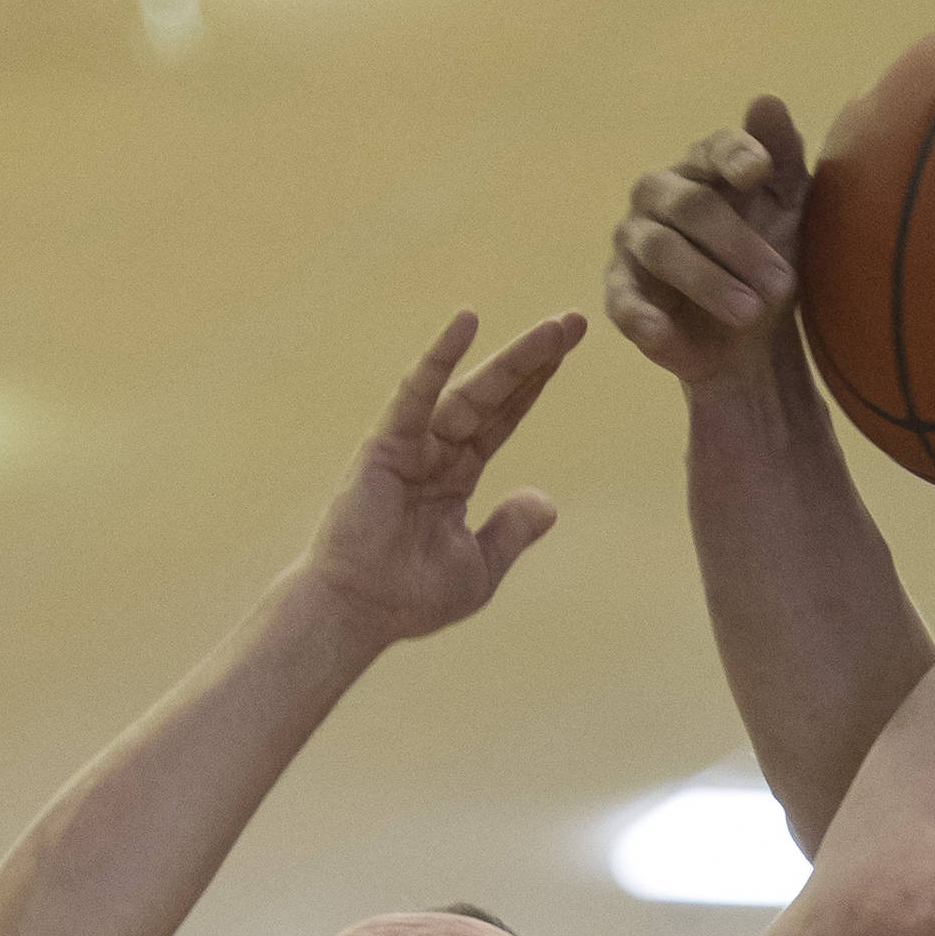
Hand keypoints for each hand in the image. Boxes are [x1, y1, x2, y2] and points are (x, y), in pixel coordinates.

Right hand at [302, 307, 585, 646]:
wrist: (360, 613)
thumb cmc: (410, 596)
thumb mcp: (479, 566)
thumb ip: (510, 530)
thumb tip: (548, 502)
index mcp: (456, 474)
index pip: (504, 418)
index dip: (535, 384)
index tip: (570, 347)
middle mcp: (435, 450)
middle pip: (494, 395)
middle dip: (534, 359)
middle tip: (574, 321)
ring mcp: (411, 443)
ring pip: (469, 391)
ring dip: (510, 358)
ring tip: (553, 328)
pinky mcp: (386, 443)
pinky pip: (415, 393)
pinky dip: (439, 358)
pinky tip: (467, 322)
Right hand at [606, 97, 806, 389]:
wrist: (754, 343)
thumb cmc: (771, 263)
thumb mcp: (789, 211)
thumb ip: (782, 157)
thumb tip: (766, 102)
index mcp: (701, 169)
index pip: (714, 149)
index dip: (734, 156)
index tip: (759, 171)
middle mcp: (659, 196)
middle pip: (691, 205)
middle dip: (739, 244)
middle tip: (782, 283)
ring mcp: (634, 243)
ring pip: (661, 250)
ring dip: (708, 282)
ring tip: (750, 312)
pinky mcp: (621, 294)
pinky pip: (623, 301)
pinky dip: (642, 317)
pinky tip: (664, 332)